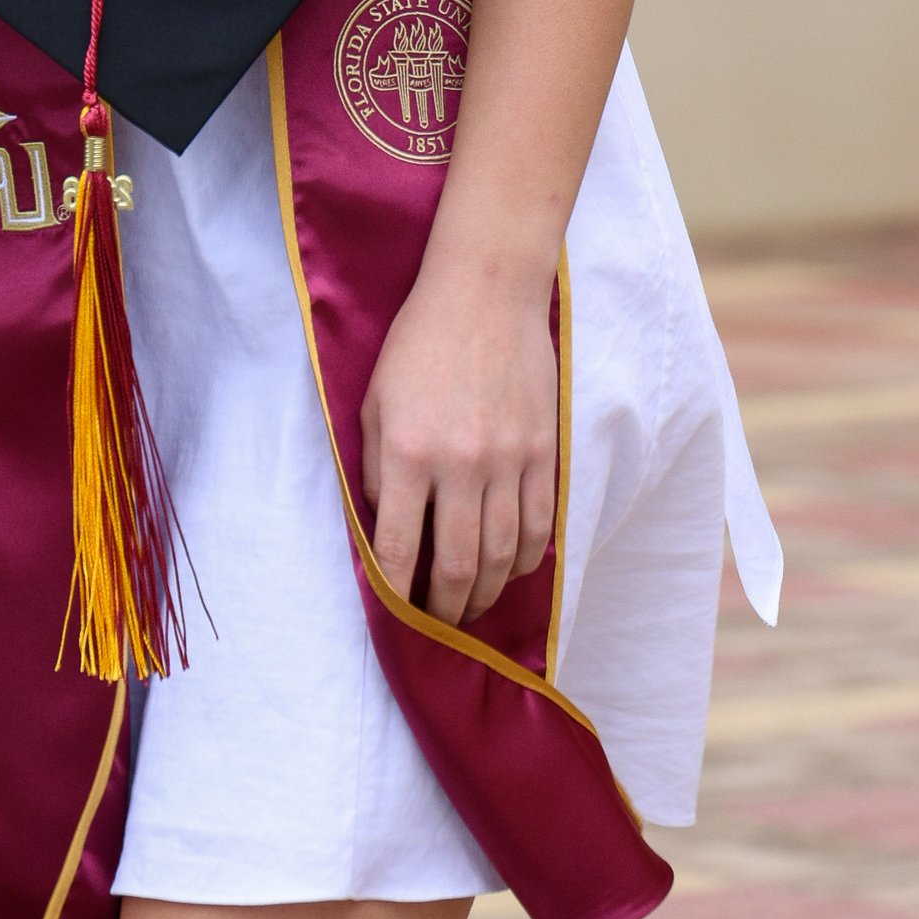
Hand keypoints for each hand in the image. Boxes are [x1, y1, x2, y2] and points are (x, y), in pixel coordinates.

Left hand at [359, 247, 558, 631]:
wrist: (485, 292)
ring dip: (486, 594)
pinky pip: (538, 525)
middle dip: (444, 610)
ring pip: (503, 555)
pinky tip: (511, 572)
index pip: (400, 550)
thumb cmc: (418, 344)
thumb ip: (379, 470)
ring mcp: (509, 459)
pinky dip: (525, 561)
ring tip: (471, 608)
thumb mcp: (374, 402)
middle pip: (458, 566)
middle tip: (436, 626)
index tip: (395, 616)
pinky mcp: (544, 451)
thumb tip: (388, 530)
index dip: (397, 596)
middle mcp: (461, 463)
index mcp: (409, 452)